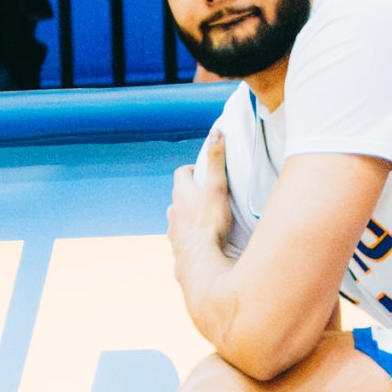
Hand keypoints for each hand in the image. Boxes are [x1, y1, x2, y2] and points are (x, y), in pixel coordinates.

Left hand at [169, 131, 234, 263]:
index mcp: (181, 193)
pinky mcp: (178, 248)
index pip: (182, 173)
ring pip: (178, 218)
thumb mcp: (217, 186)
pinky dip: (189, 237)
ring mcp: (173, 230)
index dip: (192, 170)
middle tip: (208, 196)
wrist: (199, 259)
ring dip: (188, 216)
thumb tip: (216, 132)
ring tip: (205, 220)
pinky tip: (201, 242)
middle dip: (191, 194)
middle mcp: (173, 210)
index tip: (204, 172)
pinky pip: (181, 238)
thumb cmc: (209, 222)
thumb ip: (217, 160)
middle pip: (179, 195)